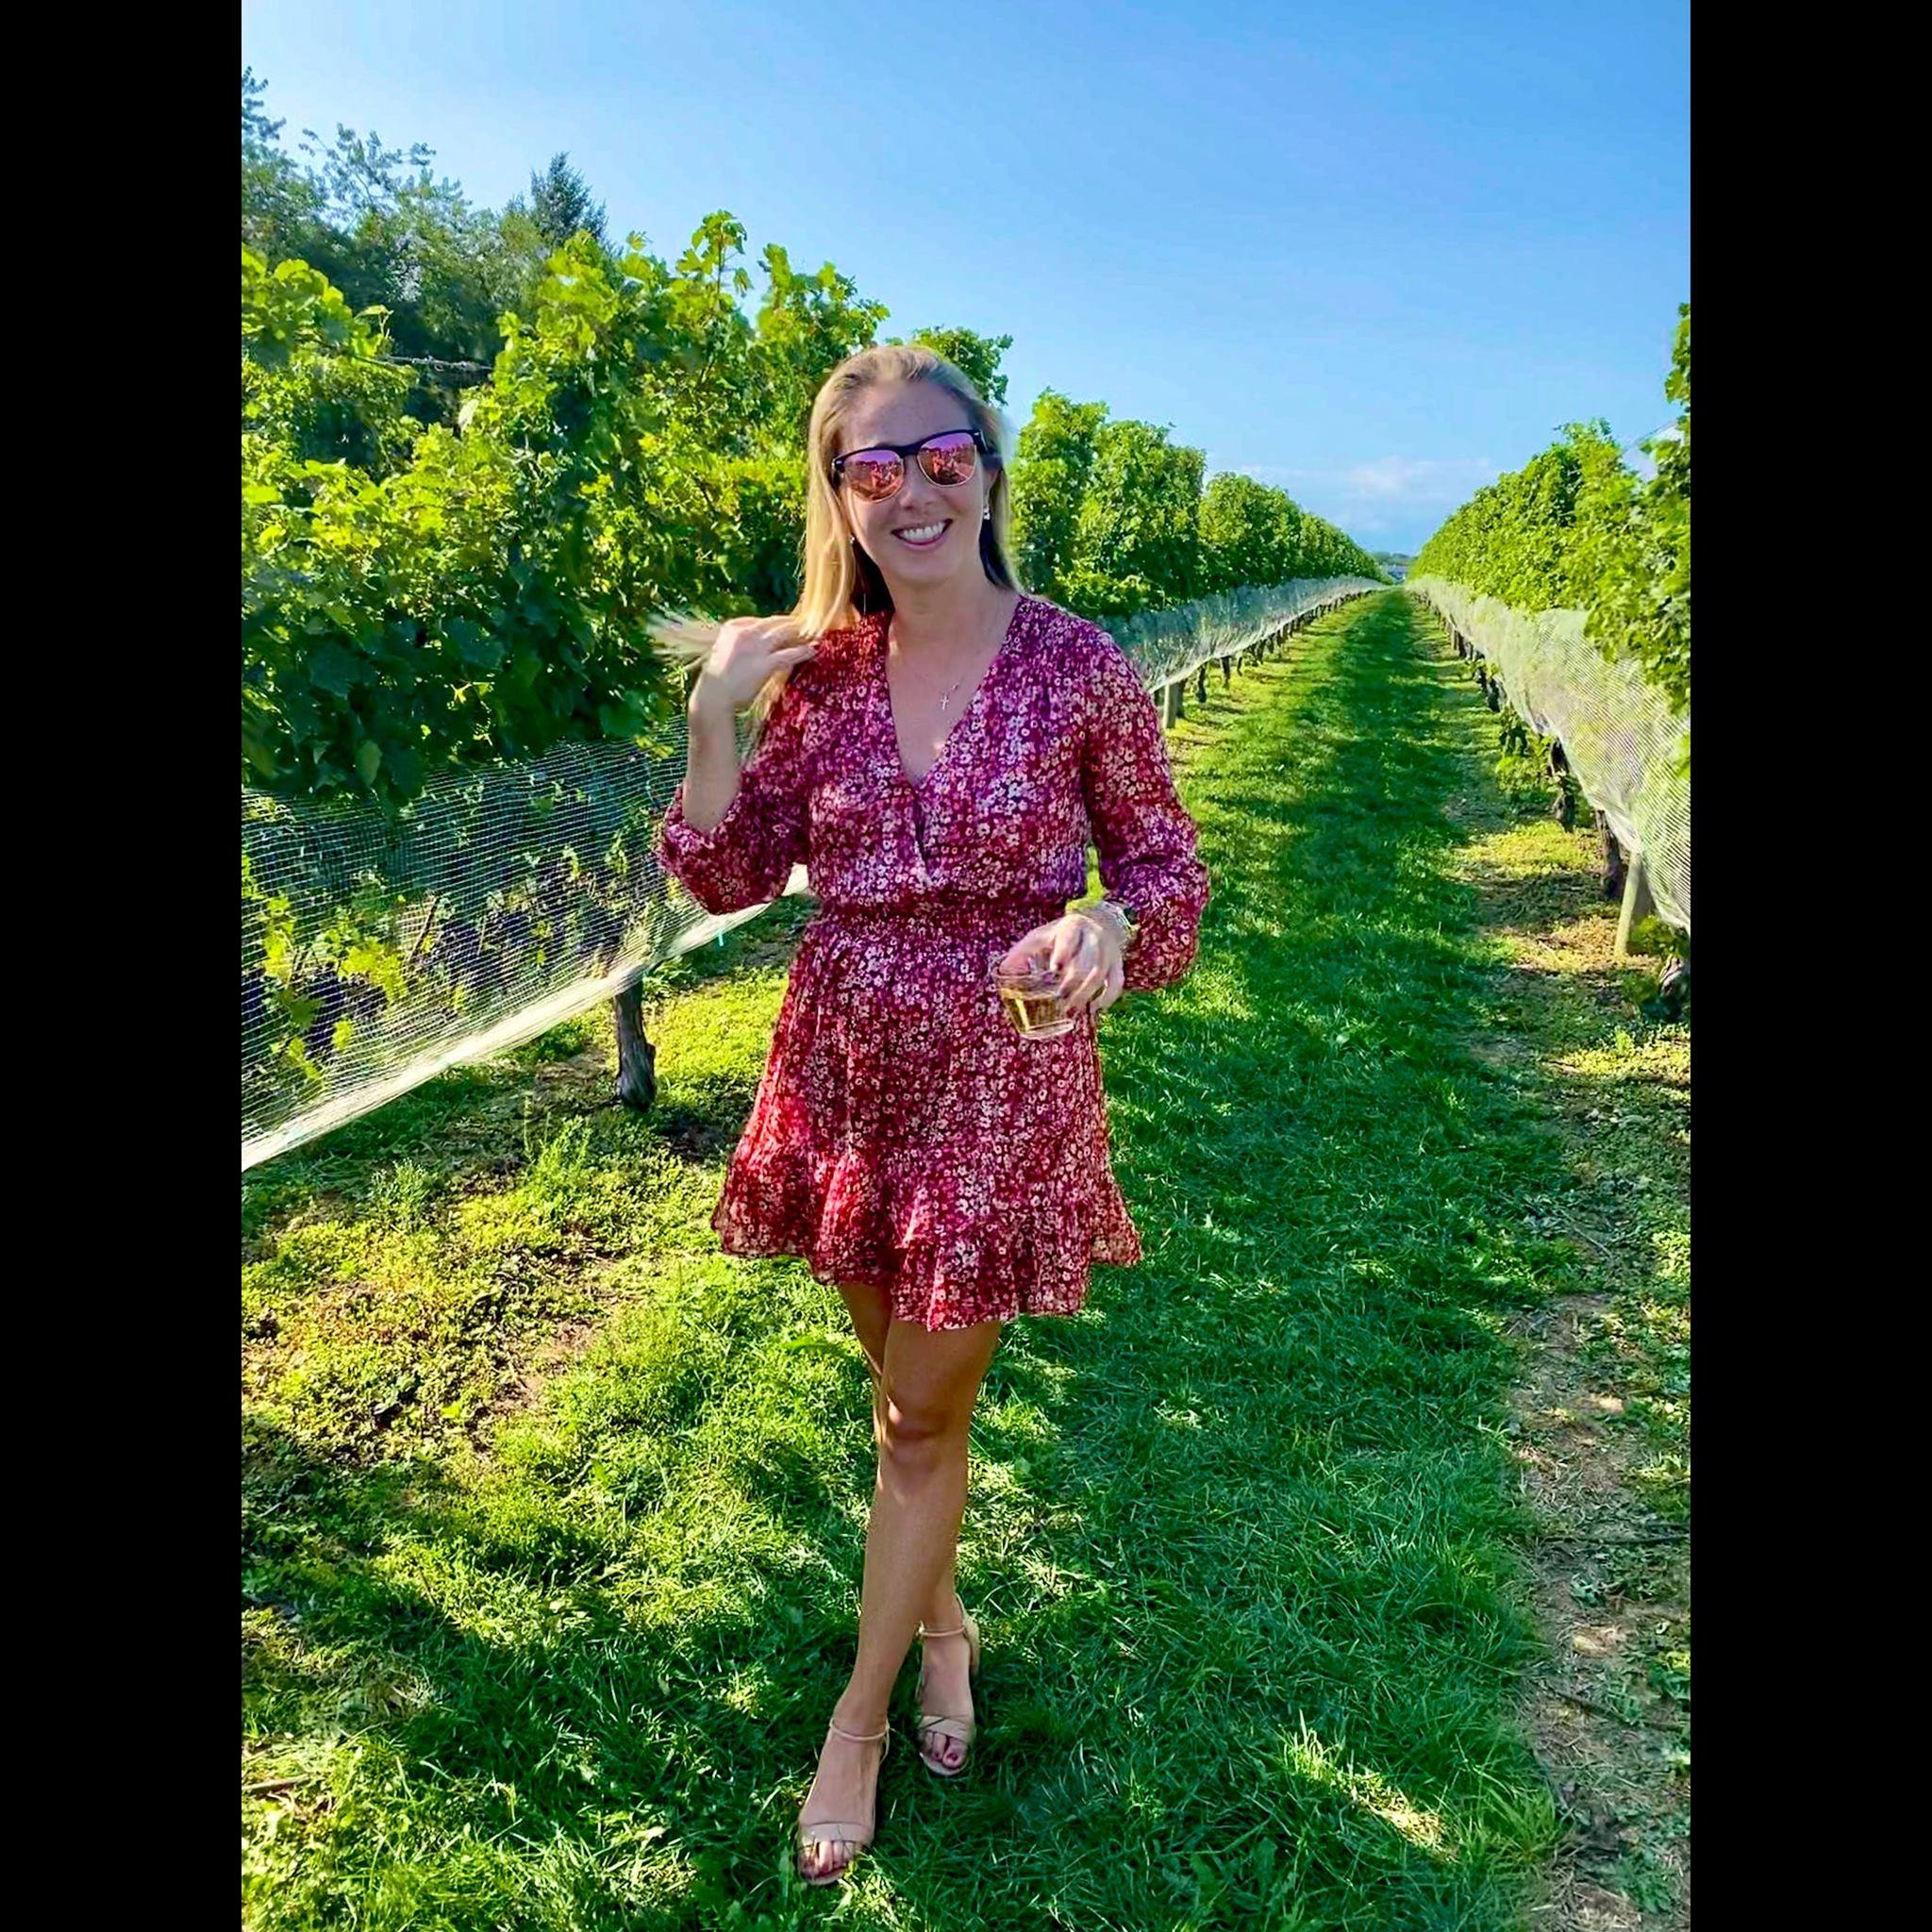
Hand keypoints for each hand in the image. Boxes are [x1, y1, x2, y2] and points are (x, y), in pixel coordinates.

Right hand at [691, 615, 818, 714]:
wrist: (713, 696)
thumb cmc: (717, 679)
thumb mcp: (724, 652)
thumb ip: (739, 643)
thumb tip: (756, 645)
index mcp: (733, 627)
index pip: (762, 621)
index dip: (778, 623)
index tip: (789, 625)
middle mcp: (745, 633)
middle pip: (776, 623)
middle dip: (793, 624)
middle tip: (809, 625)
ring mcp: (756, 647)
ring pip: (784, 633)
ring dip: (801, 632)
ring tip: (815, 633)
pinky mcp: (765, 663)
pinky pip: (789, 654)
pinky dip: (803, 651)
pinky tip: (813, 650)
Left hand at [997, 914, 1124, 1017]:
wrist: (1097, 923)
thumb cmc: (1061, 935)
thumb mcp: (1041, 937)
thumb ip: (1023, 952)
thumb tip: (1004, 970)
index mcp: (1073, 926)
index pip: (1069, 937)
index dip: (1063, 952)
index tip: (1054, 969)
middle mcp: (1094, 936)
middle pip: (1088, 960)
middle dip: (1074, 981)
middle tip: (1060, 998)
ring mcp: (1108, 950)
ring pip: (1101, 974)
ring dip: (1086, 993)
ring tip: (1071, 1008)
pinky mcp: (1117, 963)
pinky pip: (1116, 982)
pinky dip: (1107, 997)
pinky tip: (1094, 1009)